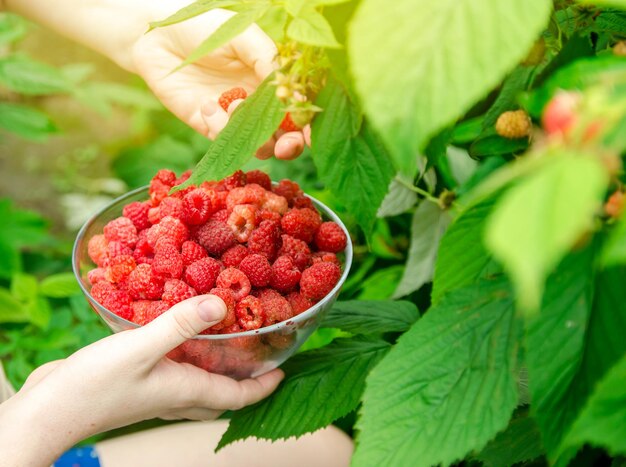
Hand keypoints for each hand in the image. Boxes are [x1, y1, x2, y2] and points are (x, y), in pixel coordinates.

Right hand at [0, 295, 282, 465]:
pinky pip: (173, 372)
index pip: (239, 396)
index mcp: (187, 391)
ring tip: (226, 341)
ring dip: (216, 368)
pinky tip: (176, 336)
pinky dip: (185, 357)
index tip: (284, 370)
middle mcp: (175, 394)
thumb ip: (181, 325)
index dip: (265, 386)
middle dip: (245, 379)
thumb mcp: (141, 348)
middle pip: (222, 393)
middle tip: (259, 355)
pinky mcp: (134, 382)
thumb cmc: (95, 386)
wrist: (47, 412)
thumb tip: (223, 303)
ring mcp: (154, 392)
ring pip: (198, 384)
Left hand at [132, 8, 308, 159]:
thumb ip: (268, 60)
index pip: (298, 109)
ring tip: (233, 104)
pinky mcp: (210, 125)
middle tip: (286, 146)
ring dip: (253, 135)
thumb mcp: (242, 36)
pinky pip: (225, 139)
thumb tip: (290, 91)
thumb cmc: (204, 27)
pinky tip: (206, 104)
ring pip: (258, 144)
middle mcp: (259, 102)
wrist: (158, 34)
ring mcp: (235, 116)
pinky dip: (220, 127)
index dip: (308, 125)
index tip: (311, 134)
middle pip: (285, 136)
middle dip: (289, 145)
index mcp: (273, 80)